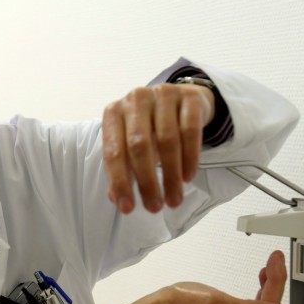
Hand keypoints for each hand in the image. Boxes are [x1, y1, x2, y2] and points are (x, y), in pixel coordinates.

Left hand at [102, 82, 214, 213]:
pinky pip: (190, 131)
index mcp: (114, 113)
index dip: (119, 182)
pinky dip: (189, 158)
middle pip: (139, 146)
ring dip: (171, 176)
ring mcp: (163, 94)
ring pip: (167, 140)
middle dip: (147, 182)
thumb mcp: (131, 146)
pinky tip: (188, 177)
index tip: (127, 208)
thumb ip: (123, 170)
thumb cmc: (150, 127)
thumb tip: (117, 200)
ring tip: (173, 200)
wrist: (181, 99)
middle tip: (154, 207)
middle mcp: (135, 100)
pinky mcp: (189, 97)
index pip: (113, 151)